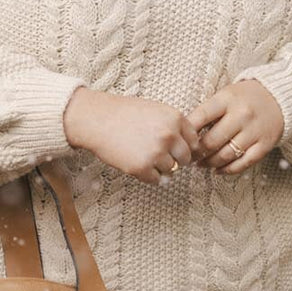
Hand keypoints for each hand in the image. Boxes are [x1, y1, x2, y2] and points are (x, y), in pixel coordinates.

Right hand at [63, 87, 200, 185]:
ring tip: (143, 156)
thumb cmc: (124, 113)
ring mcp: (156, 153)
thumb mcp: (155, 110)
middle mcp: (169, 136)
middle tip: (160, 156)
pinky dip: (148, 176)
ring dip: (160, 167)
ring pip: (171, 170)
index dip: (185, 146)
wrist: (97, 119)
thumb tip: (190, 147)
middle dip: (176, 159)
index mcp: (175, 118)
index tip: (176, 148)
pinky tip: (137, 164)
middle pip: (185, 158)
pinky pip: (156, 180)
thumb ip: (174, 125)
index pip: (194, 140)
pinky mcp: (142, 168)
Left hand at [185, 80, 284, 174]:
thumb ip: (207, 112)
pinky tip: (217, 170)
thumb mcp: (224, 96)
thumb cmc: (244, 98)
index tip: (180, 141)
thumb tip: (184, 133)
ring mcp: (254, 131)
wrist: (279, 99)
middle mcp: (241, 115)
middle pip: (211, 141)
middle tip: (188, 157)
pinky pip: (242, 163)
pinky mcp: (264, 145)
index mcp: (227, 99)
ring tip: (200, 163)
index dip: (187, 133)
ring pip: (225, 155)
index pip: (200, 117)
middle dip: (196, 153)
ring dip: (209, 163)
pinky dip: (227, 170)